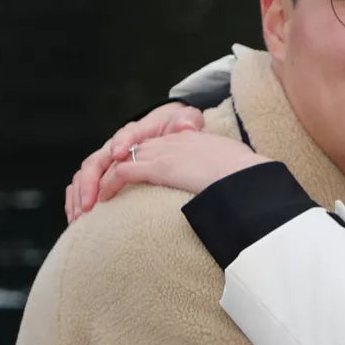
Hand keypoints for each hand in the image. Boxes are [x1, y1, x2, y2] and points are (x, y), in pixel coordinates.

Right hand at [66, 101, 203, 222]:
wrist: (167, 130)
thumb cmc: (174, 129)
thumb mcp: (185, 121)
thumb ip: (186, 120)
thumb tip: (186, 125)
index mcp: (135, 133)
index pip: (125, 135)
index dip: (121, 143)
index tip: (119, 154)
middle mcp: (114, 147)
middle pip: (95, 161)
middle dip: (90, 182)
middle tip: (90, 204)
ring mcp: (106, 161)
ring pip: (84, 176)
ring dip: (80, 197)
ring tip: (79, 217)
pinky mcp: (103, 174)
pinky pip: (82, 187)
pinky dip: (76, 201)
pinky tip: (76, 219)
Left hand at [74, 131, 267, 215]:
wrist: (250, 176)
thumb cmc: (249, 180)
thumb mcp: (232, 172)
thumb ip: (221, 177)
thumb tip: (227, 193)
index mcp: (189, 140)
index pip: (153, 146)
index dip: (136, 163)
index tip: (126, 182)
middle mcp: (172, 142)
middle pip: (131, 150)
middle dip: (111, 171)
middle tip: (99, 193)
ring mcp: (164, 153)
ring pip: (121, 161)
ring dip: (103, 182)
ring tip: (94, 203)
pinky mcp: (158, 167)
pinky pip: (122, 172)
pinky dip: (107, 186)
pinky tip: (101, 202)